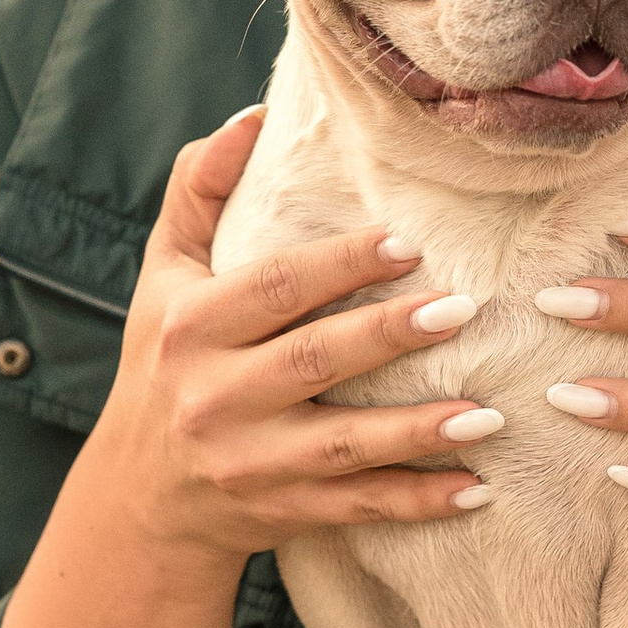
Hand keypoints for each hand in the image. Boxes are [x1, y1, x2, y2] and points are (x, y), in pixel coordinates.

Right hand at [86, 105, 500, 577]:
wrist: (138, 497)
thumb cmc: (164, 360)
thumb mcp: (164, 274)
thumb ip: (200, 190)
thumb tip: (253, 116)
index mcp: (190, 326)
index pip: (275, 286)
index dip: (340, 264)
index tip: (408, 242)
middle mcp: (214, 396)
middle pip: (312, 360)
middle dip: (388, 336)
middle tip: (463, 309)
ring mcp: (249, 462)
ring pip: (342, 444)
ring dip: (418, 431)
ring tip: (488, 414)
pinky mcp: (281, 510)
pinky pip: (358, 507)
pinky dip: (417, 500)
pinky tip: (476, 488)